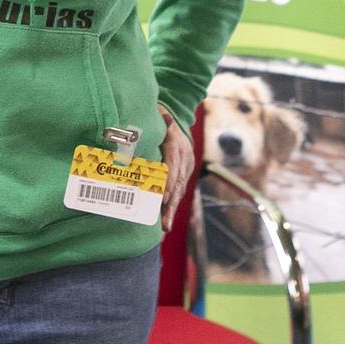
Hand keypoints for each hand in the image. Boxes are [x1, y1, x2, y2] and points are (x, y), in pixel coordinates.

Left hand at [159, 106, 194, 223]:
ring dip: (171, 210)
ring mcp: (185, 168)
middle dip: (171, 205)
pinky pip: (178, 192)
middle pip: (178, 184)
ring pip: (179, 191)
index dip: (170, 181)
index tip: (164, 197)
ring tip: (165, 228)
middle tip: (164, 223)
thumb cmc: (159, 119)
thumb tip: (166, 117)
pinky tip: (164, 222)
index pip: (174, 166)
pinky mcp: (182, 175)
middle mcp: (184, 159)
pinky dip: (171, 206)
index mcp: (177, 145)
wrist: (176, 121)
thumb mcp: (160, 115)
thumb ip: (162, 119)